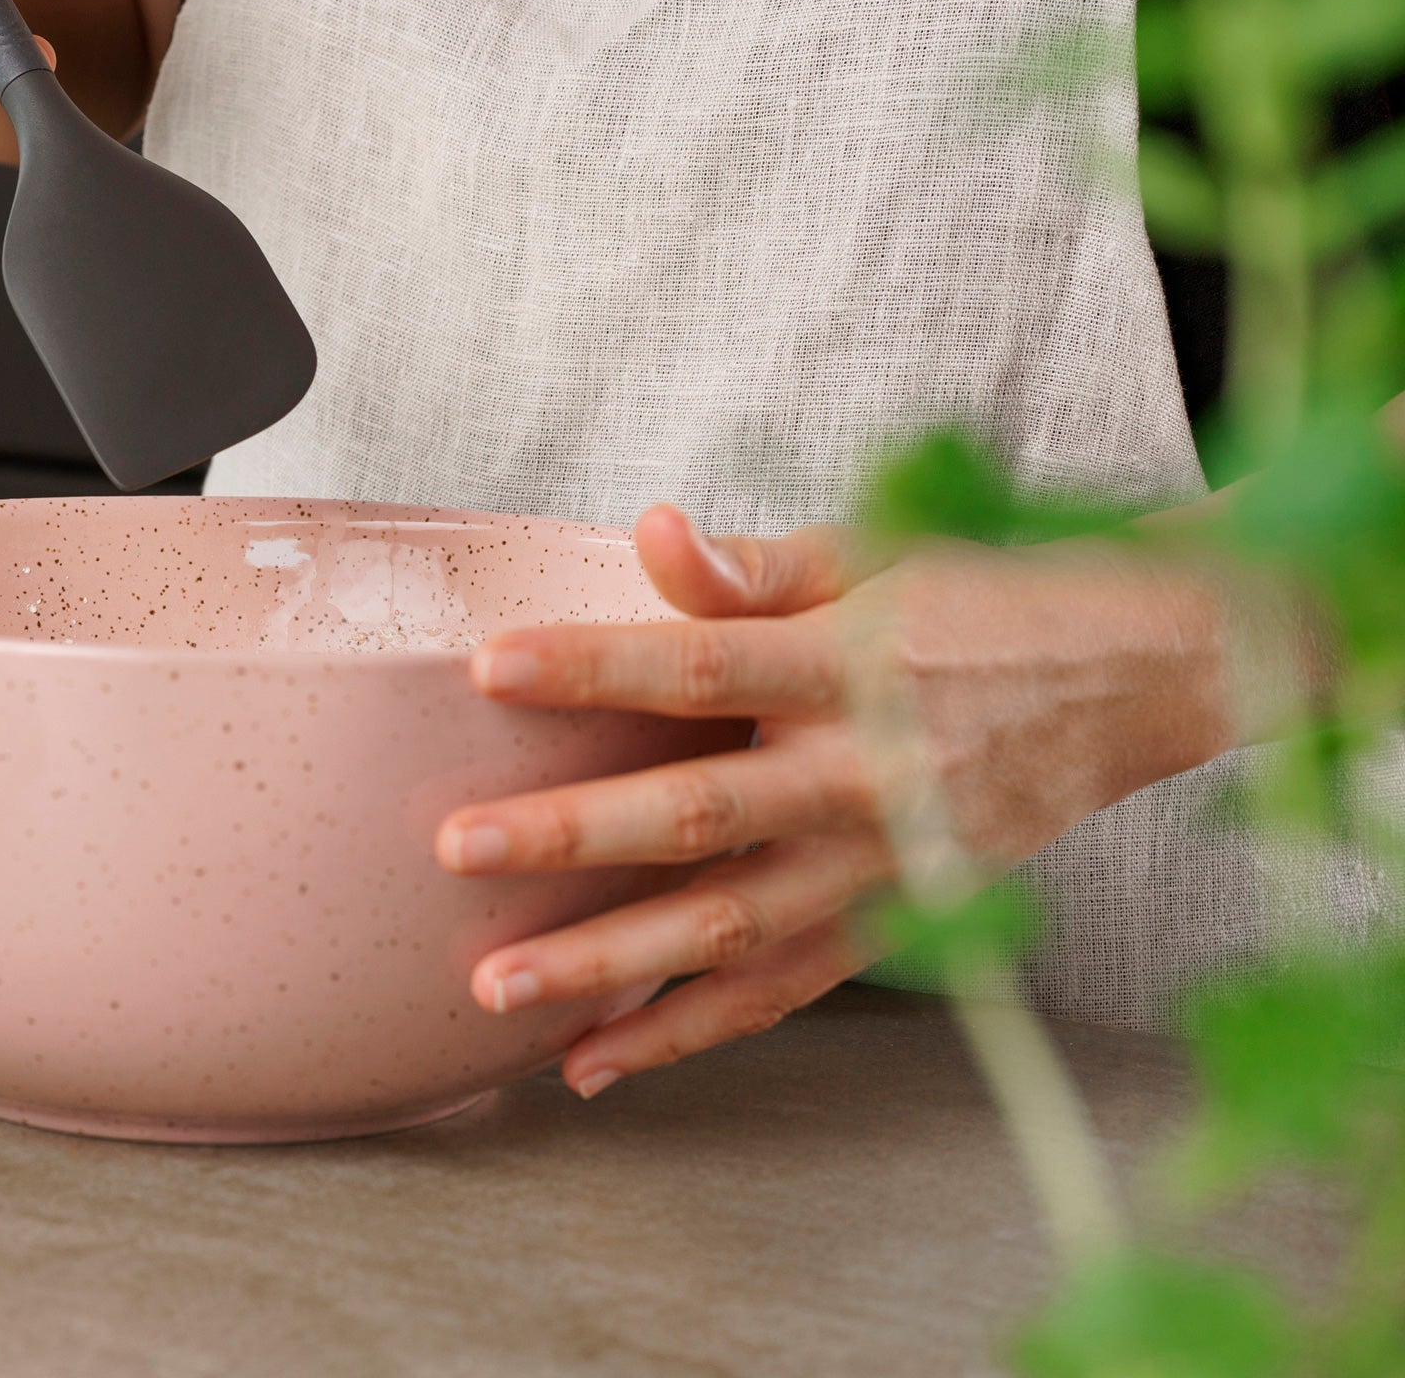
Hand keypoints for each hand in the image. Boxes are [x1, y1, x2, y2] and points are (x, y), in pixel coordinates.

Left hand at [434, 507, 1239, 1099]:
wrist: (1132, 676)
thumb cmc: (978, 598)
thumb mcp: (874, 553)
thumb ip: (753, 564)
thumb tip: (649, 531)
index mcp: (847, 663)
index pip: (699, 664)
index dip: (594, 668)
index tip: (489, 669)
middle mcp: (863, 774)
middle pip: (701, 814)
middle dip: (574, 836)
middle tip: (458, 848)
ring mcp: (882, 864)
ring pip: (731, 931)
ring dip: (610, 965)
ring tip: (496, 986)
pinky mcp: (897, 923)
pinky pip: (781, 993)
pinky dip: (687, 1032)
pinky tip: (591, 1059)